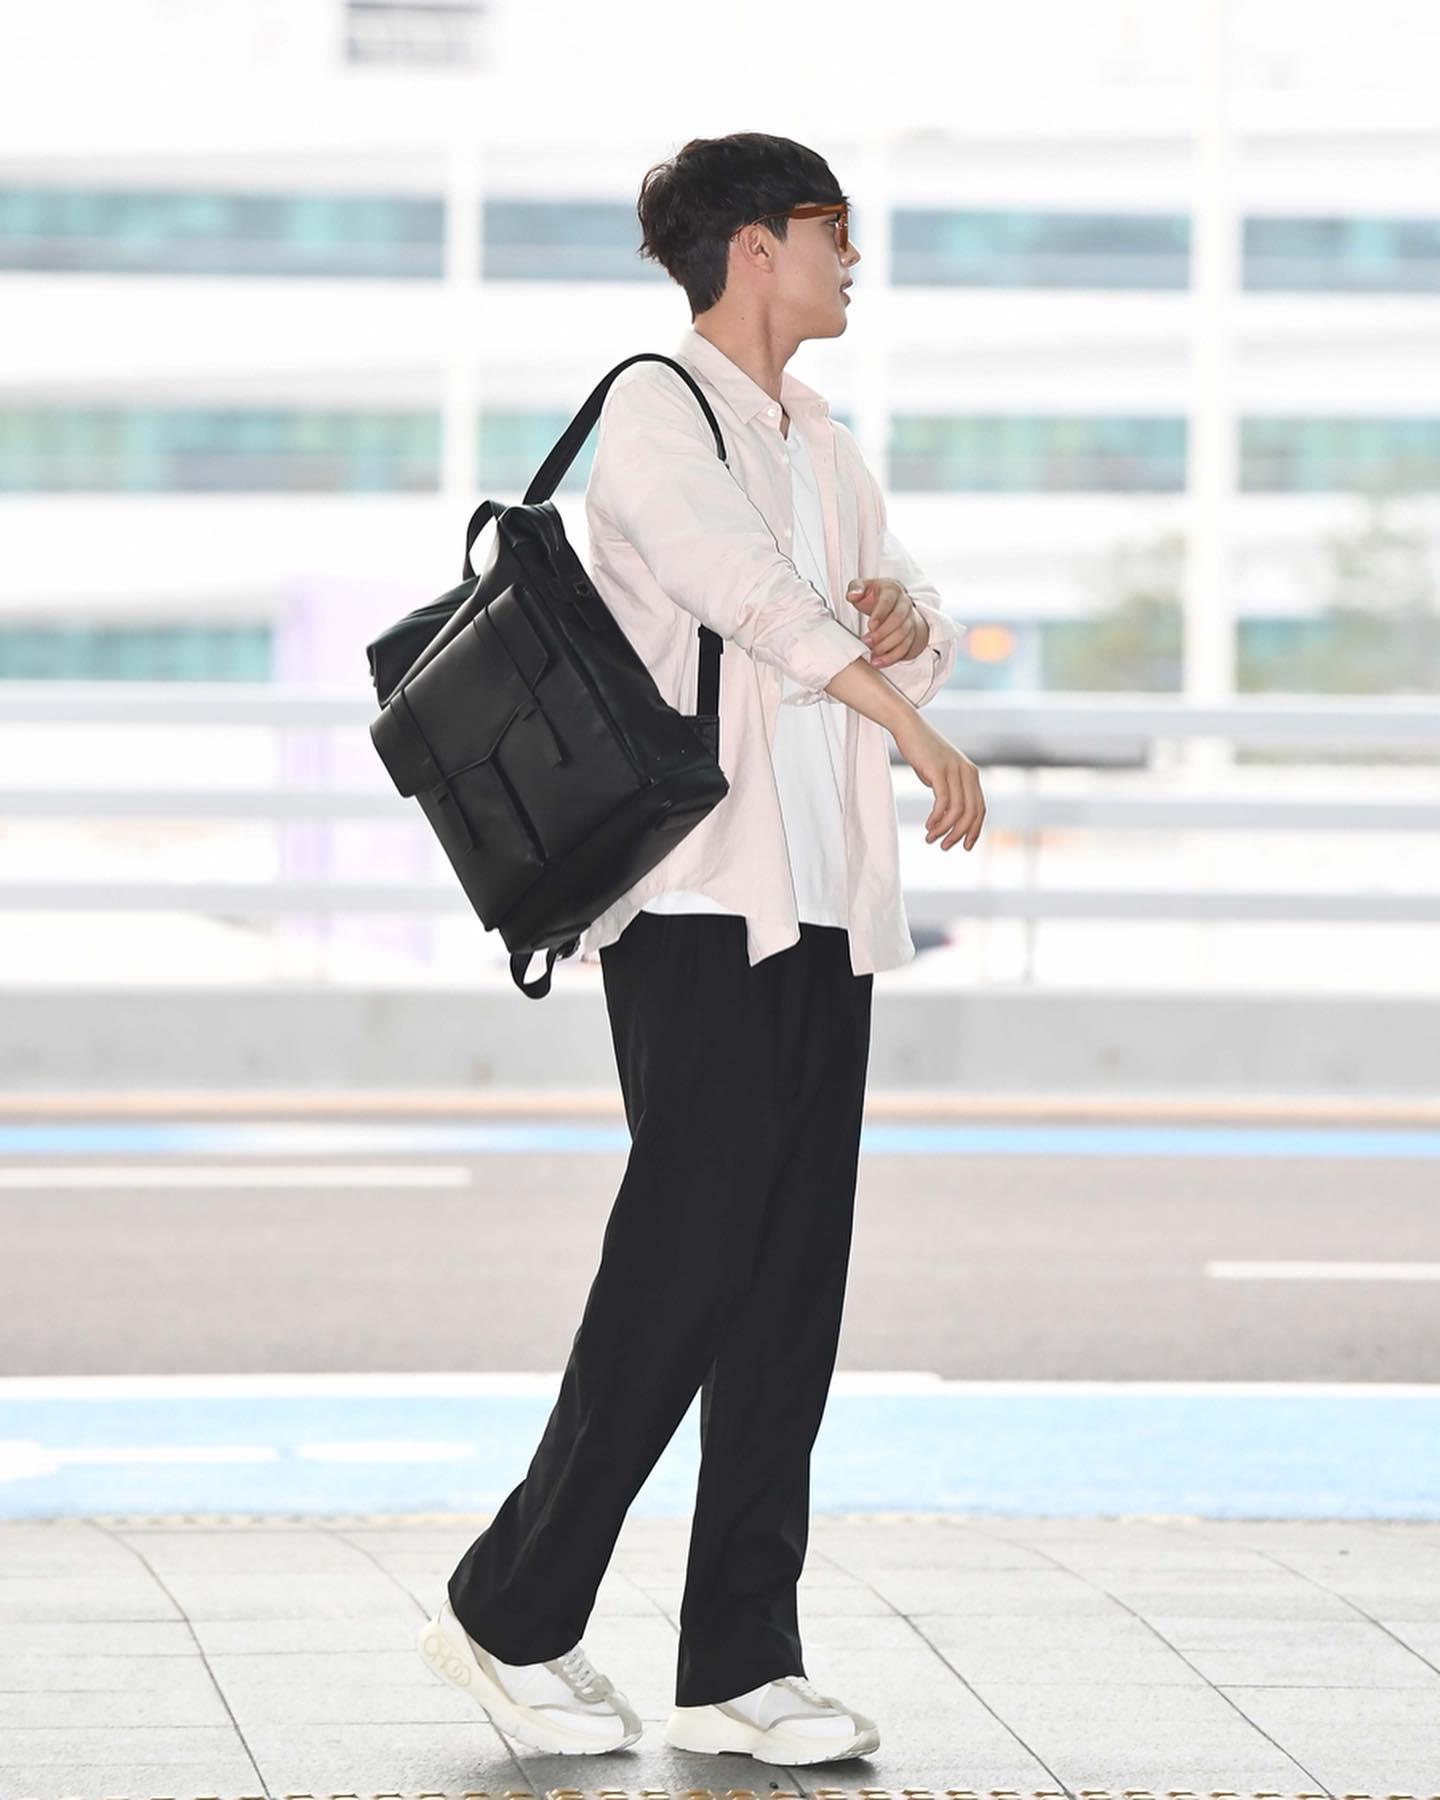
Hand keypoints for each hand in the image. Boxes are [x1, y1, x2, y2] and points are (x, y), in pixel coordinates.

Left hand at [846, 577, 928, 667]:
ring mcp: (909, 619)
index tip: (870, 626)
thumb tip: (853, 595)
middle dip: (882, 633)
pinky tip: (878, 662)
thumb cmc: (873, 595)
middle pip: (899, 620)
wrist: (890, 603)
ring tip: (872, 654)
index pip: (888, 601)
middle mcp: (904, 604)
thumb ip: (856, 588)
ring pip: (903, 635)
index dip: (880, 614)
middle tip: (867, 641)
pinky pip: (905, 647)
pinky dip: (892, 657)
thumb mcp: (862, 586)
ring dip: (887, 647)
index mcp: (892, 590)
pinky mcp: (910, 634)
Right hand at [890, 710, 985, 851]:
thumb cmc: (923, 752)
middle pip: (971, 812)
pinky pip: (943, 801)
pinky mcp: (939, 770)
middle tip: (945, 847)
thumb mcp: (941, 773)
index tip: (965, 846)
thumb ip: (949, 790)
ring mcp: (954, 770)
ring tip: (931, 839)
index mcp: (971, 774)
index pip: (980, 809)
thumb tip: (946, 814)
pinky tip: (928, 825)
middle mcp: (967, 772)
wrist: (909, 727)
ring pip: (957, 810)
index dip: (974, 830)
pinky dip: (937, 817)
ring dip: (945, 829)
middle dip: (960, 834)